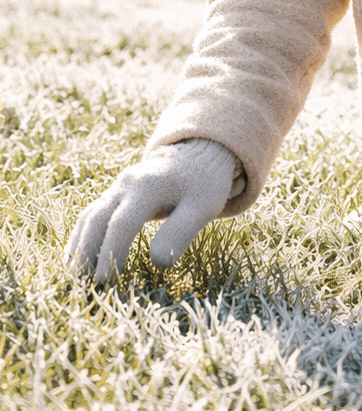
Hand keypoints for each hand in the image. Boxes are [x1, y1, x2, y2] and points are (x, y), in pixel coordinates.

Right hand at [64, 138, 241, 282]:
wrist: (198, 155)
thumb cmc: (203, 185)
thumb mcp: (202, 207)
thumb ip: (181, 232)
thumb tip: (158, 264)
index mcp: (149, 187)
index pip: (122, 224)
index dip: (112, 253)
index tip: (107, 281)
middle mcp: (128, 183)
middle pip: (97, 220)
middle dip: (88, 253)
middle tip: (86, 285)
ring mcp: (119, 186)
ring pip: (90, 216)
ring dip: (81, 245)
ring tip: (77, 277)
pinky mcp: (117, 191)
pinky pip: (93, 212)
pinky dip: (83, 234)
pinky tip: (77, 256)